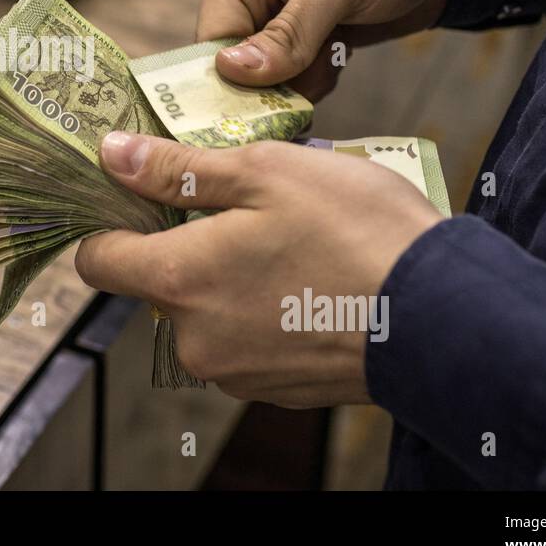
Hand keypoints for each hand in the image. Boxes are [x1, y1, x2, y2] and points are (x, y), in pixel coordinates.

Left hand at [75, 132, 442, 406]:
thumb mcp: (264, 171)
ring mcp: (235, 371)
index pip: (100, 260)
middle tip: (245, 207)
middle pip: (158, 284)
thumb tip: (112, 155)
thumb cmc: (357, 233)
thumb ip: (177, 167)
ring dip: (230, 278)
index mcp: (178, 280)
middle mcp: (194, 338)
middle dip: (188, 244)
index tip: (137, 198)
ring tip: (291, 244)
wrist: (445, 316)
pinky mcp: (275, 390)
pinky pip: (246, 341)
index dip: (111, 223)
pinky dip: (264, 311)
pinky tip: (310, 283)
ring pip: (206, 312)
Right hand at [200, 0, 456, 100]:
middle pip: (234, 69)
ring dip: (300, 84)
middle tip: (317, 68)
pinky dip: (315, 82)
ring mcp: (274, 19)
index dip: (232, 83)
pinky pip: (291, 81)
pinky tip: (341, 57)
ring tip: (335, 54)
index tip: (265, 110)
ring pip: (264, 82)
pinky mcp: (302, 39)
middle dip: (274, 83)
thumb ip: (287, 32)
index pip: (211, 44)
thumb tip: (230, 73)